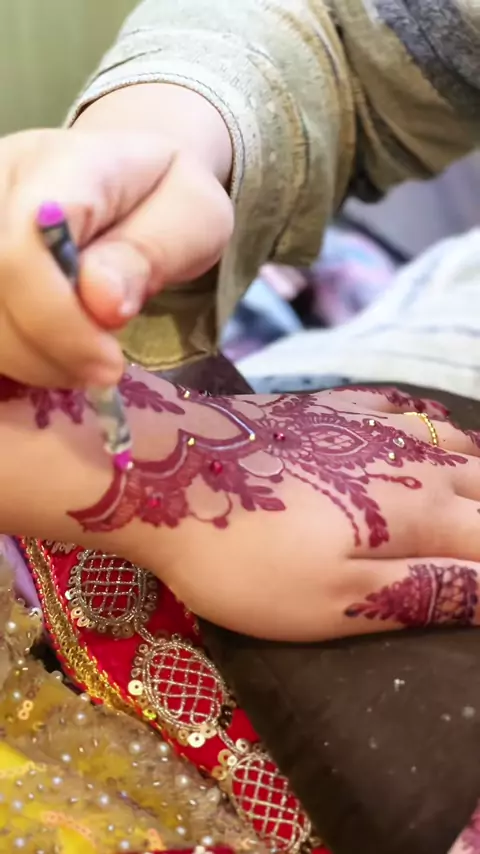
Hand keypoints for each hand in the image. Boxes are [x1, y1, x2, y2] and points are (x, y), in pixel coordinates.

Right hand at [0, 121, 231, 387]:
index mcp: (60, 164)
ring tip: (85, 360)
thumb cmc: (164, 199)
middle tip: (104, 369)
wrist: (133, 183)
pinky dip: (17, 357)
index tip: (111, 362)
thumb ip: (149, 253)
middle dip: (47, 350)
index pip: (25, 249)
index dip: (58, 320)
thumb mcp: (190, 217)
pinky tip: (54, 355)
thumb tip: (102, 302)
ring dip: (30, 361)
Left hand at [123, 385, 479, 640]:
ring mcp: (370, 425)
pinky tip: (425, 428)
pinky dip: (430, 424)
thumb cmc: (247, 556)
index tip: (478, 586)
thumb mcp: (336, 600)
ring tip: (474, 495)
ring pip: (451, 440)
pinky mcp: (331, 406)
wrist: (165, 471)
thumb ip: (427, 592)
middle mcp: (411, 461)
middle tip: (473, 545)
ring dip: (475, 470)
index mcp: (419, 514)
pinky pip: (403, 406)